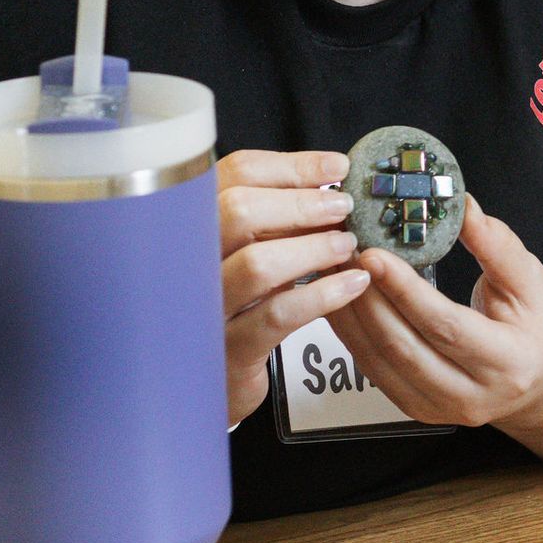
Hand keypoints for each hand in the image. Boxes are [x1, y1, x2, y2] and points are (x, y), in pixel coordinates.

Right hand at [219, 149, 369, 427]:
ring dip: (314, 248)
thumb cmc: (240, 302)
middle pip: (236, 212)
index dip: (290, 166)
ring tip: (347, 246)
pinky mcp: (228, 350)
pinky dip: (324, 294)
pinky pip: (278, 315)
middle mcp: (189, 263)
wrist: (214, 376)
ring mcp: (204, 309)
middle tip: (343, 207)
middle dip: (301, 204)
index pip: (233, 176)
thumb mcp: (251, 249)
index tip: (337, 168)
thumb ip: (277, 215)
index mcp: (194, 227)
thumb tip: (331, 177)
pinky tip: (354, 284)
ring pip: (257, 264)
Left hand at [326, 196, 542, 429]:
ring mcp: (440, 409)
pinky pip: (374, 371)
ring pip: (380, 362)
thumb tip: (461, 207)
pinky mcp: (417, 409)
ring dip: (351, 316)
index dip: (406, 291)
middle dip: (367, 298)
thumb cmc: (539, 324)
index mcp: (509, 362)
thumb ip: (498, 246)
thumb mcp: (533, 280)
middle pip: (404, 347)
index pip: (446, 326)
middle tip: (344, 254)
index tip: (374, 255)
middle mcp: (473, 396)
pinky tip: (342, 303)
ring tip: (335, 272)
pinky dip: (353, 336)